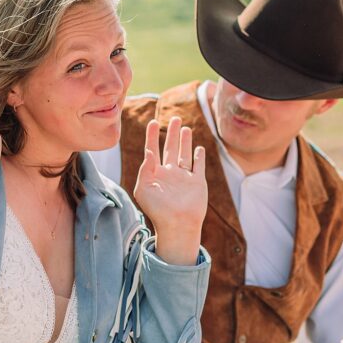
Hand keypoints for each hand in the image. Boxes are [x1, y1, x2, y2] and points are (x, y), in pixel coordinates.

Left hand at [133, 116, 206, 265]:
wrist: (177, 224)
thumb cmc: (157, 210)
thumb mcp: (144, 189)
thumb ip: (145, 169)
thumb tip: (149, 151)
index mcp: (155, 174)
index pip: (152, 150)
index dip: (152, 136)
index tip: (153, 122)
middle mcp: (169, 173)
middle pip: (170, 148)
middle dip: (171, 133)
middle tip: (174, 118)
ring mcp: (184, 178)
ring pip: (184, 154)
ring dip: (185, 141)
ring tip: (184, 128)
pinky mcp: (197, 182)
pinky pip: (198, 166)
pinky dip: (199, 156)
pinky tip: (199, 148)